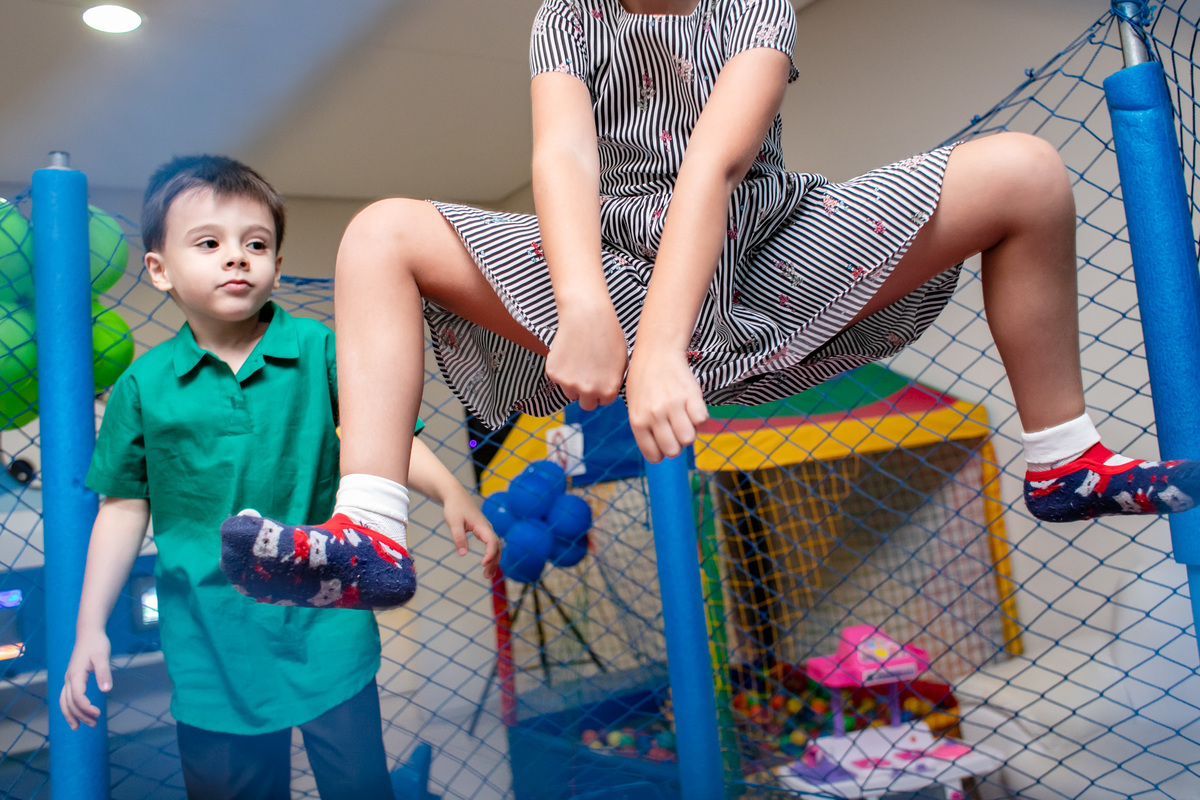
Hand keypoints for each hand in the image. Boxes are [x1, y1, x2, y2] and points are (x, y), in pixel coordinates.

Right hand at [60, 630, 111, 730]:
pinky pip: (66, 698)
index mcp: (75, 674)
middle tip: (95, 724)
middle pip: (70, 703)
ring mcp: (68, 679)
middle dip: (80, 715)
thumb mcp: (102, 657)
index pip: (77, 697)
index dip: (86, 708)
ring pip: (64, 702)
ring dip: (72, 715)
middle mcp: (69, 679)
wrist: (88, 633)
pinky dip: (69, 708)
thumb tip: (107, 690)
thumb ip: (104, 673)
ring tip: (82, 726)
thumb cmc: (97, 644)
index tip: (98, 713)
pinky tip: (77, 716)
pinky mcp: (72, 679)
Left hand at [442, 487, 500, 579]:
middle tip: (487, 577)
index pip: (492, 542)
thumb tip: (463, 554)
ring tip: (487, 576)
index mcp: (482, 526)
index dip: (490, 554)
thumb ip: (458, 538)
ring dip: (494, 561)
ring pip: (495, 547)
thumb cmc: (454, 507)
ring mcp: (486, 529)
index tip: (483, 564)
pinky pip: (491, 545)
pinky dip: (491, 555)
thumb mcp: (453, 522)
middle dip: (494, 562)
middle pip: (497, 547)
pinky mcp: (483, 531)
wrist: (455, 495)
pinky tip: (486, 564)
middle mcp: (487, 528)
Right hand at [545, 303, 627, 410]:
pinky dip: (562, 370)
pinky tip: (569, 353)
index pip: (603, 402)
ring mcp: (569, 383)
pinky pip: (558, 379)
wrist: (587, 315)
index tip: (600, 377)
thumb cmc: (607, 334)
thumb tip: (608, 393)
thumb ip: (614, 381)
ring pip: (570, 393)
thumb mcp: (621, 361)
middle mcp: (589, 391)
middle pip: (585, 404)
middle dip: (587, 393)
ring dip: (573, 383)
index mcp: (608, 390)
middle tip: (588, 373)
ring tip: (579, 360)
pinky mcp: (554, 373)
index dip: (601, 389)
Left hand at [625, 346, 708, 462]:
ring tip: (683, 419)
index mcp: (637, 421)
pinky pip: (701, 420)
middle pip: (673, 451)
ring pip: (688, 439)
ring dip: (688, 431)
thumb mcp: (635, 406)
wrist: (657, 352)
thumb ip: (645, 429)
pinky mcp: (691, 395)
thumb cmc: (644, 382)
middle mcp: (654, 415)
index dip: (661, 453)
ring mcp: (673, 405)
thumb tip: (662, 453)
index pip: (654, 455)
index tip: (663, 444)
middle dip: (676, 444)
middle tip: (674, 430)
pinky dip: (699, 417)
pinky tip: (691, 407)